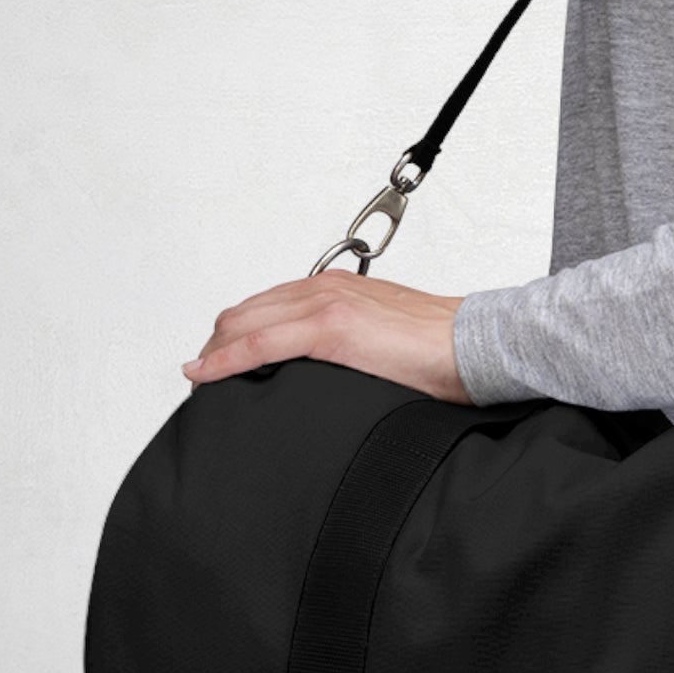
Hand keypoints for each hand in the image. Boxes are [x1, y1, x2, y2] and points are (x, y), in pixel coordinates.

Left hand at [182, 269, 472, 403]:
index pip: (264, 307)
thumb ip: (350, 345)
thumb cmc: (442, 349)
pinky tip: (204, 377)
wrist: (473, 345)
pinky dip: (224, 362)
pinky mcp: (329, 328)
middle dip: (214, 347)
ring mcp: (324, 305)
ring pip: (241, 326)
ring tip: (200, 384)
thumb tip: (332, 376)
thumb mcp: (382, 338)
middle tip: (202, 380)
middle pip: (242, 314)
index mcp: (335, 288)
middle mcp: (323, 288)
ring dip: (212, 355)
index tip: (219, 364)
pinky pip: (257, 345)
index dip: (233, 337)